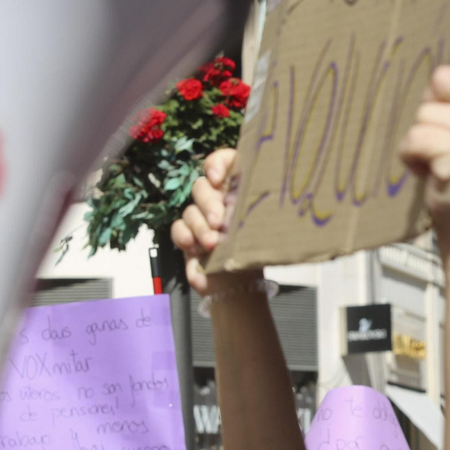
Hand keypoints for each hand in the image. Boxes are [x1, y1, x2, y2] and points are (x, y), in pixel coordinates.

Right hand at [170, 148, 257, 295]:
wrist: (242, 287)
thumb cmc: (256, 254)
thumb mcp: (266, 229)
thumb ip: (263, 211)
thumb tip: (271, 198)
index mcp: (238, 192)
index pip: (225, 162)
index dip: (217, 163)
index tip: (217, 176)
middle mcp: (217, 201)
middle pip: (202, 187)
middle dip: (209, 203)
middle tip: (220, 222)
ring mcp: (201, 218)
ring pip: (190, 210)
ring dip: (200, 227)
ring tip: (213, 243)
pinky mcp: (188, 237)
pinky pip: (178, 229)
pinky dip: (186, 238)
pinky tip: (197, 249)